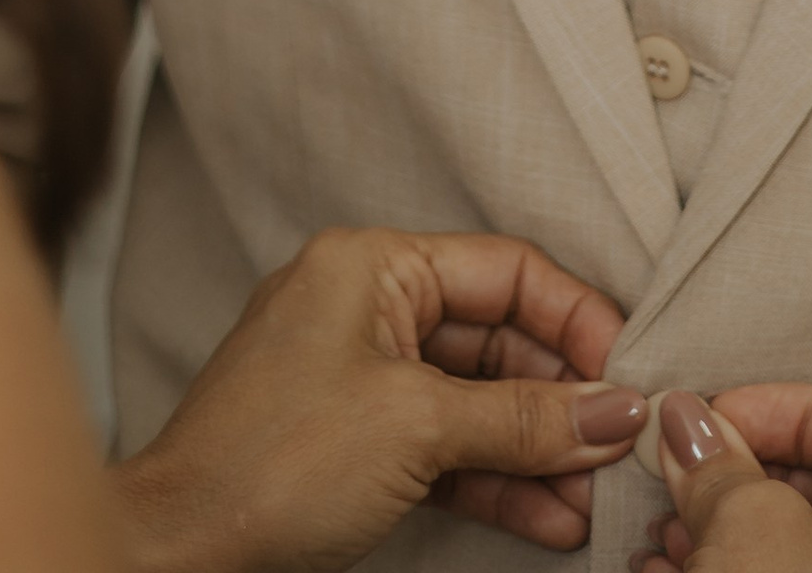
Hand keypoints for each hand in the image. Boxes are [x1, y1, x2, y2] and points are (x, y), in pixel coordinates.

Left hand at [111, 226, 644, 572]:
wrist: (178, 552)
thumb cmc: (272, 463)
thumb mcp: (415, 427)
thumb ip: (523, 418)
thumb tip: (618, 411)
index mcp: (373, 266)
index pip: (506, 271)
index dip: (577, 320)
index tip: (633, 376)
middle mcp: (368, 308)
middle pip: (498, 339)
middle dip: (564, 400)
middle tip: (626, 449)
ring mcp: (361, 380)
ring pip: (477, 403)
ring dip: (540, 452)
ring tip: (600, 501)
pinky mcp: (356, 445)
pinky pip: (446, 449)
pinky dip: (498, 482)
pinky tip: (553, 519)